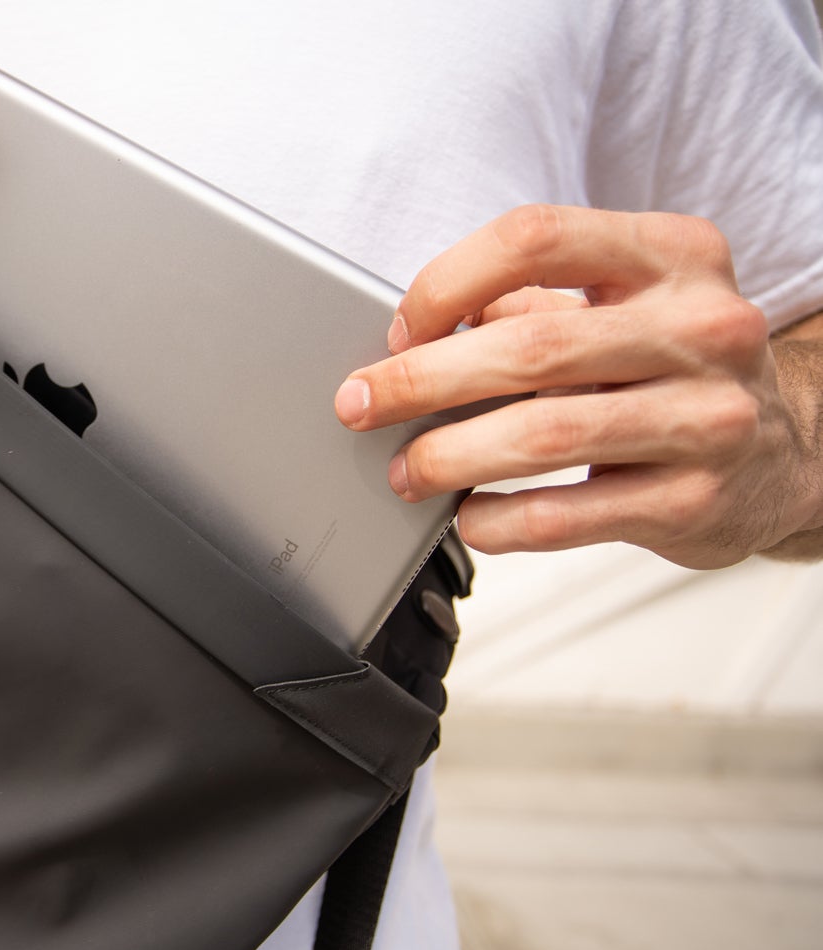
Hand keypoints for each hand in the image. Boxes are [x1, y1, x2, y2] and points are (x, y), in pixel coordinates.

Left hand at [333, 205, 822, 568]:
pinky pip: (566, 515)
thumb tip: (415, 337)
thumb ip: (532, 304)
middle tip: (360, 405)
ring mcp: (708, 418)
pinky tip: (468, 515)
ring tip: (406, 470)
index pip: (535, 237)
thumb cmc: (675, 367)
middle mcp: (703, 327)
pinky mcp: (696, 502)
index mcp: (674, 255)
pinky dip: (497, 520)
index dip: (447, 281)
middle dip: (420, 379)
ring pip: (544, 435)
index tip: (400, 328)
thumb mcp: (626, 306)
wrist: (791, 453)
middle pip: (529, 345)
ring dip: (448, 456)